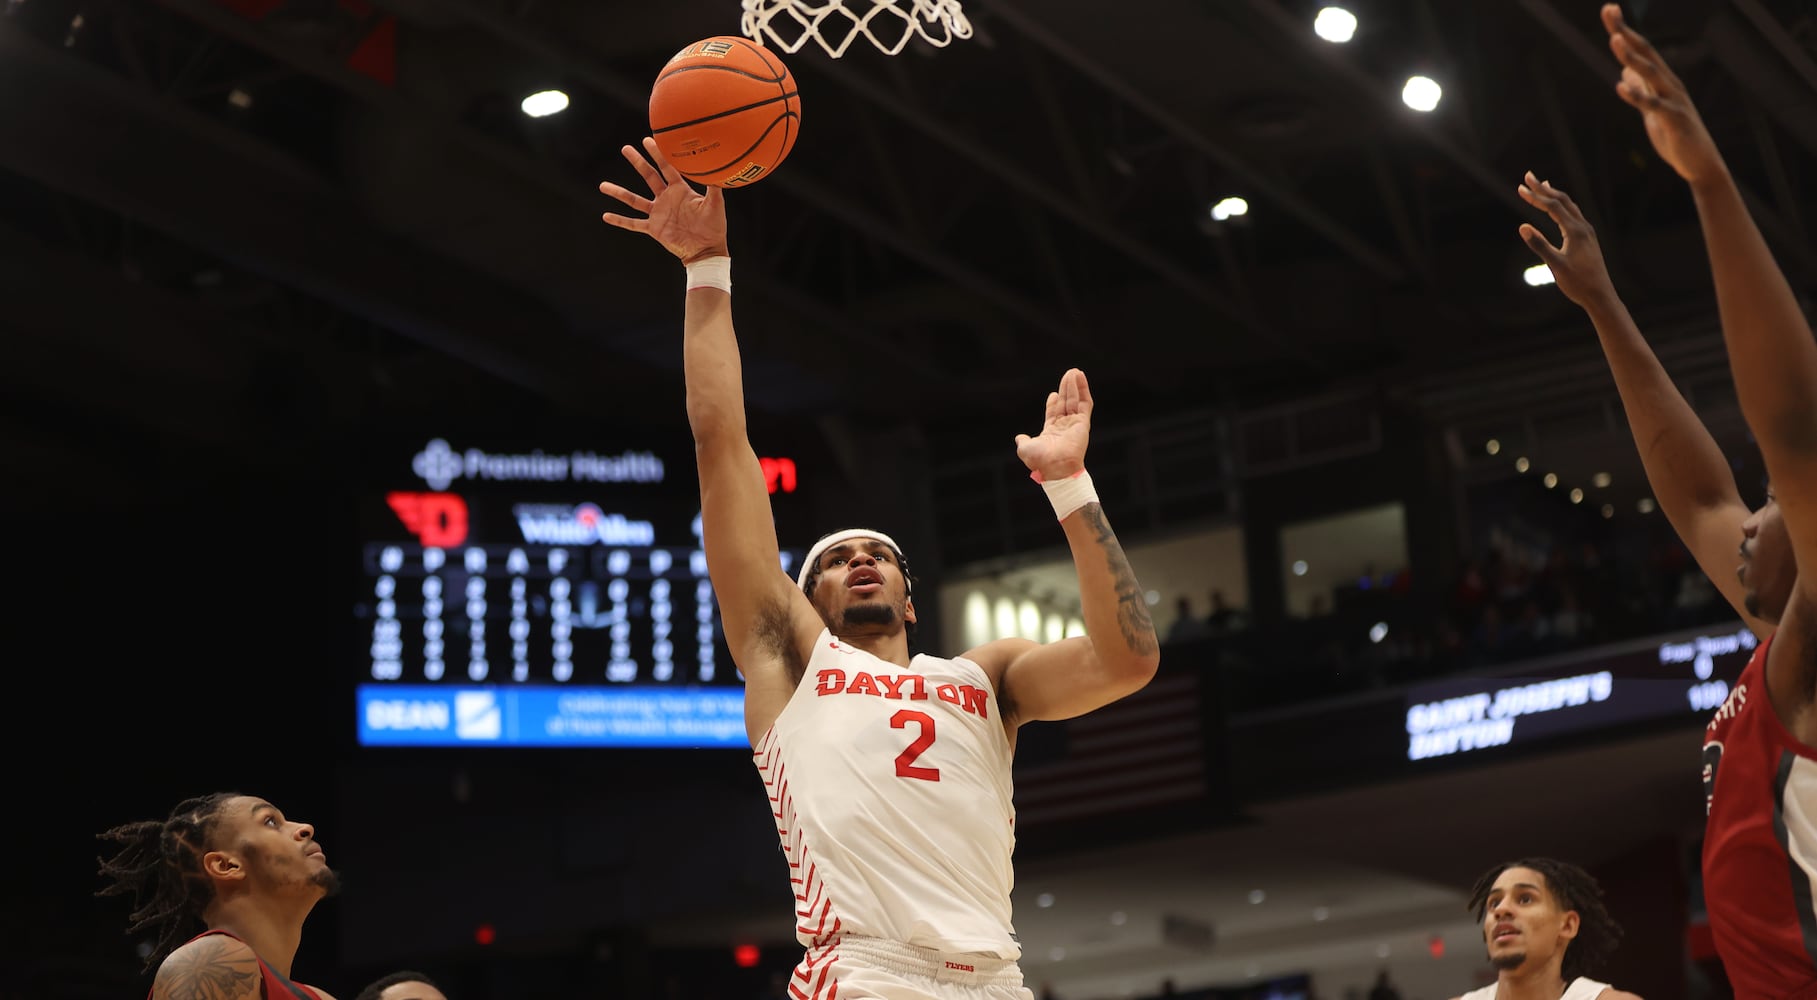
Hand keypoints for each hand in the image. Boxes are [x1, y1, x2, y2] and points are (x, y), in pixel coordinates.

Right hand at [598, 137, 729, 262]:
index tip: (647, 140)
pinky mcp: (653, 228)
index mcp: (680, 190)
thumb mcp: (715, 205)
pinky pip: (633, 223)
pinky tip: (606, 216)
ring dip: (619, 193)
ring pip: (634, 200)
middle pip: (648, 176)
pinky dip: (620, 220)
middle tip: (626, 148)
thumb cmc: (714, 227)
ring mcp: (658, 213)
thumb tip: (718, 169)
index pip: (667, 168)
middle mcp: (666, 198)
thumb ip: (714, 187)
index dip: (657, 154)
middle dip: (637, 162)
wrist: (706, 250)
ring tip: (603, 185)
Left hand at [1015, 368, 1091, 480]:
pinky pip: (1085, 402)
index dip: (1053, 403)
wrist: (1056, 467)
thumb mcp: (1025, 449)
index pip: (1054, 413)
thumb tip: (1019, 438)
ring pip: (1075, 400)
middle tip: (1068, 374)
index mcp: (1052, 432)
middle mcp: (1064, 427)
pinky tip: (1080, 377)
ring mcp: (1074, 423)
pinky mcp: (1083, 422)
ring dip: (1074, 385)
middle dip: (1066, 388)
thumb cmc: (1040, 460)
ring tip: (1074, 371)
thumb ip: (1023, 441)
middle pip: (1066, 403)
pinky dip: (1083, 389)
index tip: (1053, 394)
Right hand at [1516, 172, 1617, 309]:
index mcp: (1575, 231)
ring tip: (1544, 186)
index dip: (1535, 196)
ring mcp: (1587, 232)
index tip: (1520, 188)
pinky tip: (1559, 210)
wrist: (1601, 296)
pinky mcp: (1588, 239)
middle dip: (1544, 188)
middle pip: (1562, 201)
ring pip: (1570, 206)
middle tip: (1528, 176)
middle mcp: (1583, 227)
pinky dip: (1563, 207)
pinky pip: (1574, 215)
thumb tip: (1523, 226)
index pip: (1553, 207)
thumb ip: (1539, 244)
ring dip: (1554, 195)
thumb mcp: (1555, 265)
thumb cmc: (1578, 283)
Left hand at [1602, 4, 1726, 185]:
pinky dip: (1636, 95)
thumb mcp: (1651, 110)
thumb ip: (1641, 90)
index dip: (1624, 30)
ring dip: (1632, 56)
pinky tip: (1620, 86)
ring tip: (1615, 40)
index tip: (1608, 10)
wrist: (1699, 163)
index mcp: (1662, 81)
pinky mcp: (1673, 120)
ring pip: (1651, 74)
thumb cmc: (1676, 135)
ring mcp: (1673, 100)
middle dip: (1625, 32)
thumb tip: (1625, 73)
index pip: (1641, 50)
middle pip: (1645, 52)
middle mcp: (1669, 84)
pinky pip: (1653, 106)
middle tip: (1608, 10)